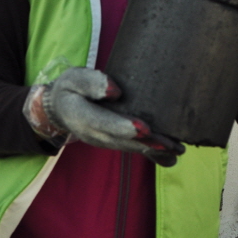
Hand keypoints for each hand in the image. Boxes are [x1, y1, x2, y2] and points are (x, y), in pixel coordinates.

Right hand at [31, 67, 185, 166]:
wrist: (61, 109)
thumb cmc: (71, 88)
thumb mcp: (73, 78)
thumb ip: (90, 81)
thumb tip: (114, 90)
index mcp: (81, 116)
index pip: (102, 122)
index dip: (123, 127)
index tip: (144, 128)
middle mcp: (94, 134)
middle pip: (122, 140)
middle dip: (146, 143)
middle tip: (170, 144)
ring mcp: (104, 141)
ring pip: (130, 148)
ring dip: (153, 151)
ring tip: (176, 150)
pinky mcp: (114, 143)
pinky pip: (133, 150)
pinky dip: (152, 156)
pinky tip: (171, 159)